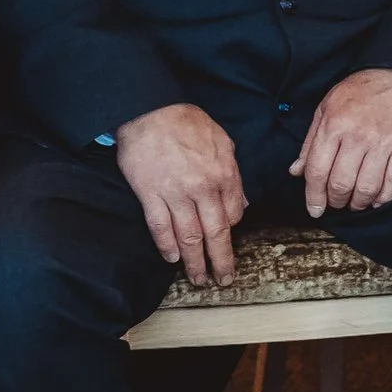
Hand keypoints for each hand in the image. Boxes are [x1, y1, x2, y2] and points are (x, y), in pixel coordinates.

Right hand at [113, 104, 247, 285]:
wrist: (151, 112)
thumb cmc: (188, 124)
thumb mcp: (224, 143)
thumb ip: (234, 174)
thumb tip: (241, 204)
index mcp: (224, 176)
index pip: (233, 215)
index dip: (230, 232)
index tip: (226, 242)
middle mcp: (203, 189)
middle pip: (215, 233)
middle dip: (220, 260)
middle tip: (223, 280)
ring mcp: (175, 194)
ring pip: (188, 236)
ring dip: (194, 262)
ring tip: (198, 278)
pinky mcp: (150, 195)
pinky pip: (160, 227)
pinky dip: (167, 245)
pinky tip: (172, 258)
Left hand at [292, 69, 391, 217]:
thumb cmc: (360, 92)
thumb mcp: (326, 109)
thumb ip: (311, 142)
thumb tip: (296, 171)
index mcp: (334, 126)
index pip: (317, 171)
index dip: (314, 196)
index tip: (315, 209)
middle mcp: (357, 136)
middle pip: (341, 183)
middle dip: (337, 201)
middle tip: (338, 203)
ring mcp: (383, 142)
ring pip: (368, 187)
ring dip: (360, 203)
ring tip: (357, 203)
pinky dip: (385, 196)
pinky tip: (378, 199)